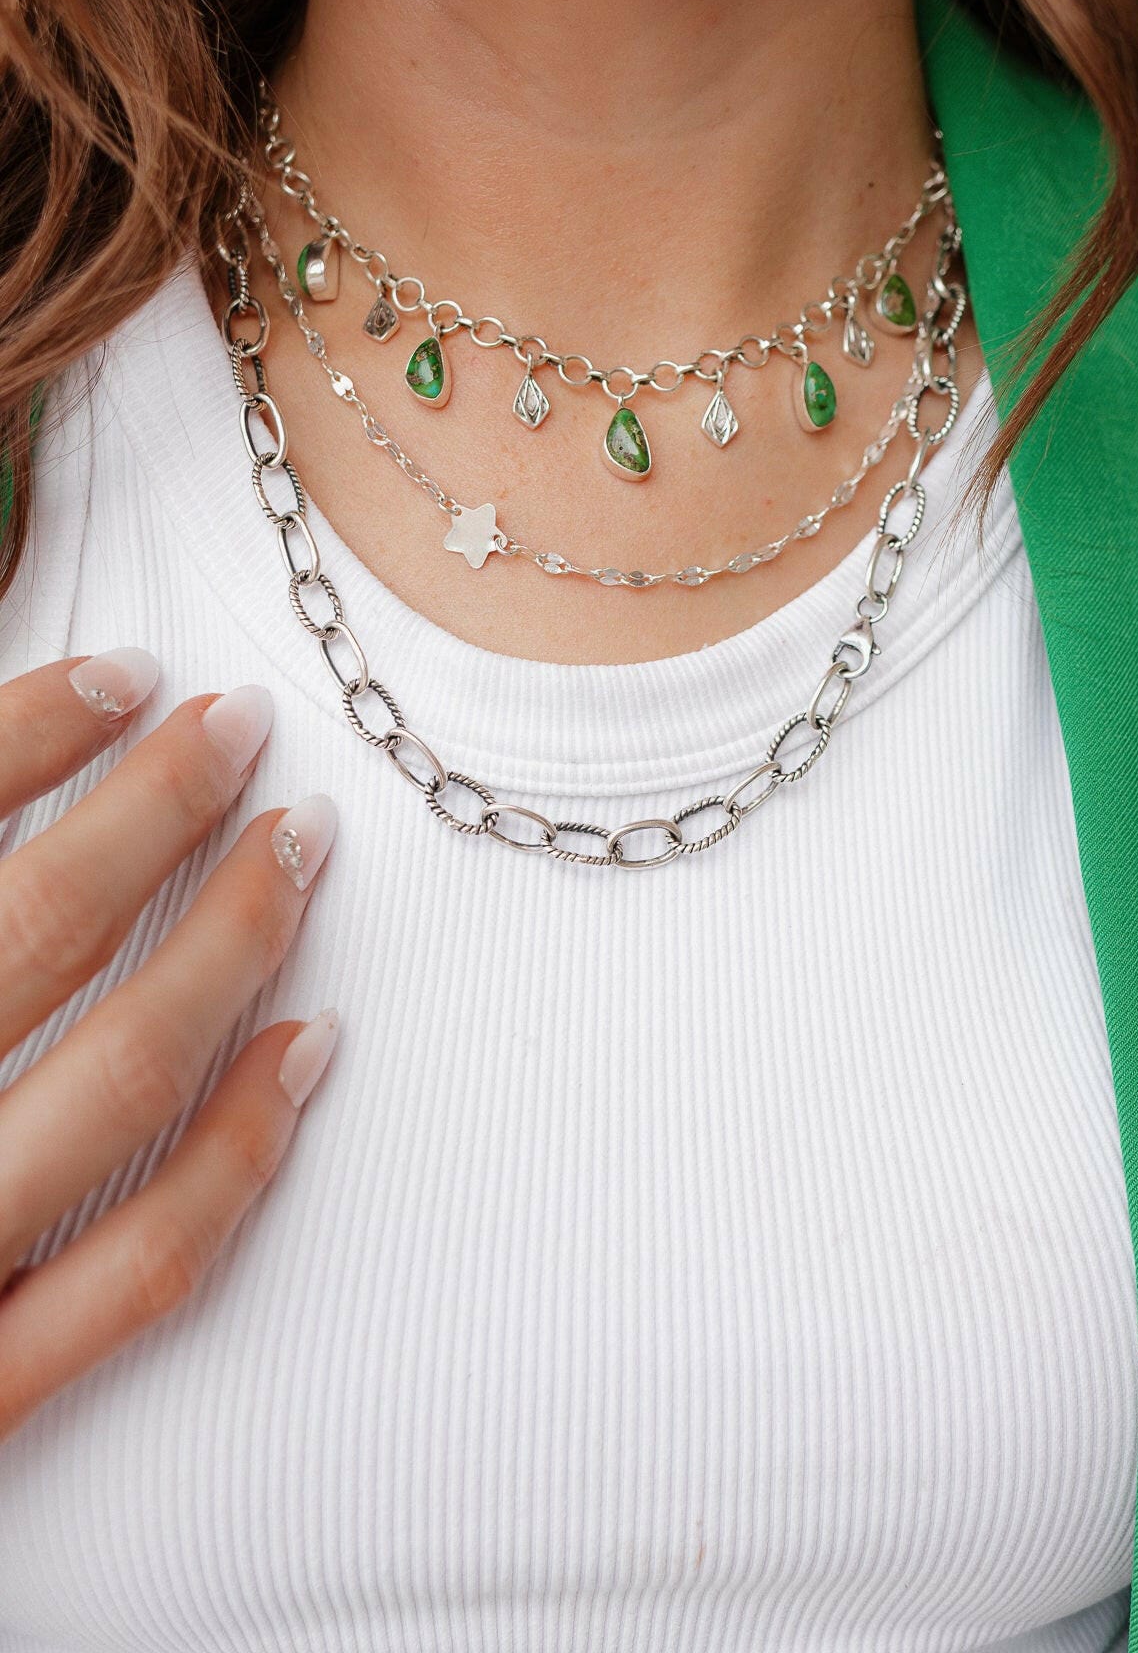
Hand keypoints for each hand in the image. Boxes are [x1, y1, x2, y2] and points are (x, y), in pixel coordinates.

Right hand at [0, 649, 337, 1441]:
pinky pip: (146, 1266)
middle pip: (34, 931)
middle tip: (238, 723)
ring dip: (227, 945)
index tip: (123, 671)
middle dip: (152, 809)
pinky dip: (245, 1149)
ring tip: (296, 845)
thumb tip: (9, 763)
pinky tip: (307, 1044)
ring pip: (120, 1079)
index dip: (33, 732)